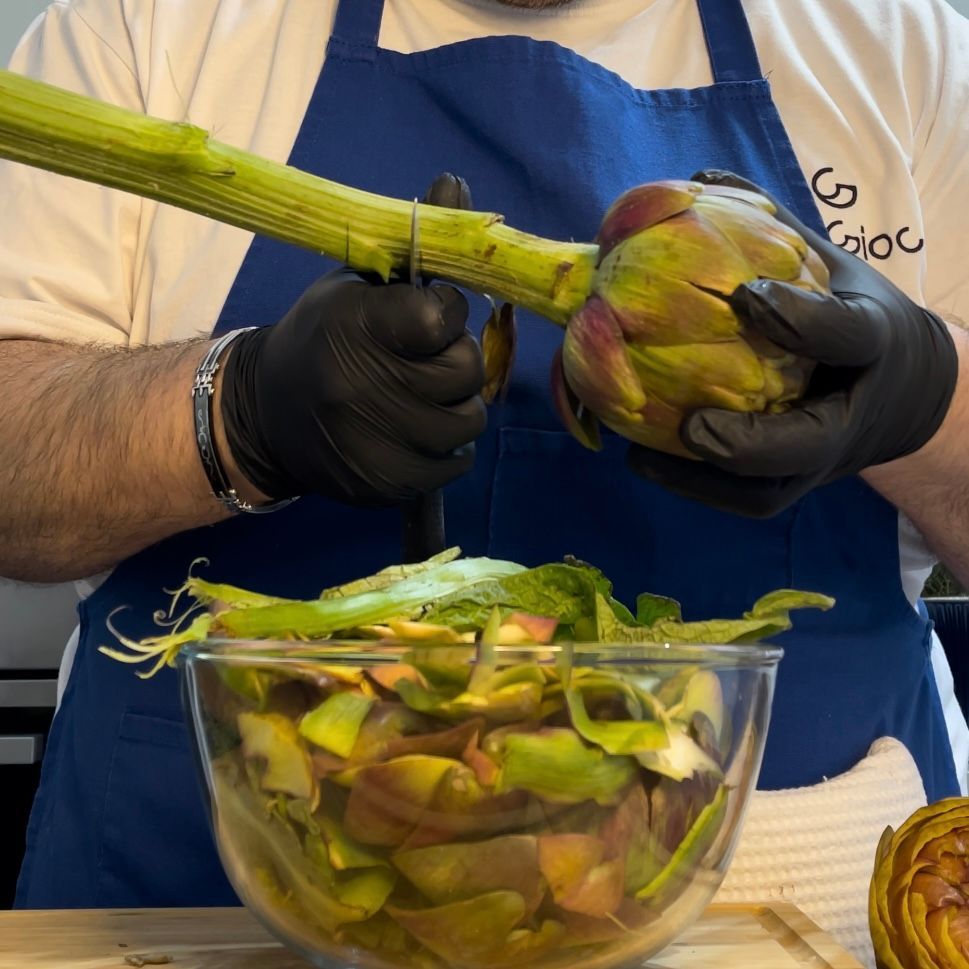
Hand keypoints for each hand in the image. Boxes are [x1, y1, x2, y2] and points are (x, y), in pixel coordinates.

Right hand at [218, 173, 485, 505]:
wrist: (265, 415)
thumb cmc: (321, 339)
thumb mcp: (355, 285)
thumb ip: (412, 242)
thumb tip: (457, 182)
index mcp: (353, 324)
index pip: (442, 313)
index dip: (443, 313)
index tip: (424, 318)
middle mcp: (361, 386)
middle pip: (465, 368)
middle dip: (454, 360)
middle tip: (421, 361)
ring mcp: (374, 442)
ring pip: (470, 419)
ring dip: (455, 405)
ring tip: (418, 397)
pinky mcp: (386, 484)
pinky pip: (458, 461)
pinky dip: (448, 446)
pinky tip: (415, 431)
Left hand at [626, 169, 958, 516]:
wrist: (902, 395)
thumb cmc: (856, 322)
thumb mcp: (831, 268)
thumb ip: (776, 228)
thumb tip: (702, 175)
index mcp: (872, 344)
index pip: (848, 336)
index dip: (800, 320)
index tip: (747, 294)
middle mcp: (850, 412)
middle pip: (811, 442)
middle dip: (753, 441)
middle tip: (693, 428)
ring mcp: (823, 459)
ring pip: (770, 488)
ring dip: (707, 480)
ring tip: (641, 452)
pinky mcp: (795, 483)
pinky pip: (745, 499)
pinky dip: (694, 487)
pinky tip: (639, 459)